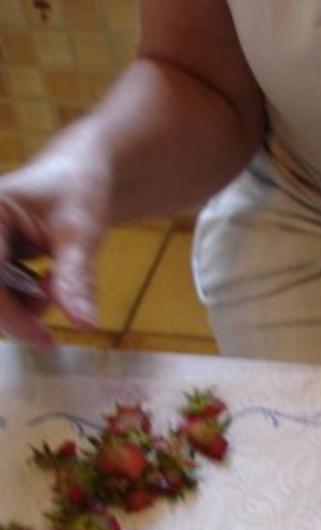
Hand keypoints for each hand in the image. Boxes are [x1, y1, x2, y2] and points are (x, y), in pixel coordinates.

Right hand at [0, 151, 111, 343]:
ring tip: (51, 287)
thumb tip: (84, 325)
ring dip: (16, 306)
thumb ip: (76, 279)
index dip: (11, 314)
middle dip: (13, 312)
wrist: (78, 174)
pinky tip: (41, 282)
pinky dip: (17, 299)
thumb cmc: (78, 192)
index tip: (44, 339)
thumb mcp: (81, 234)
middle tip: (50, 318)